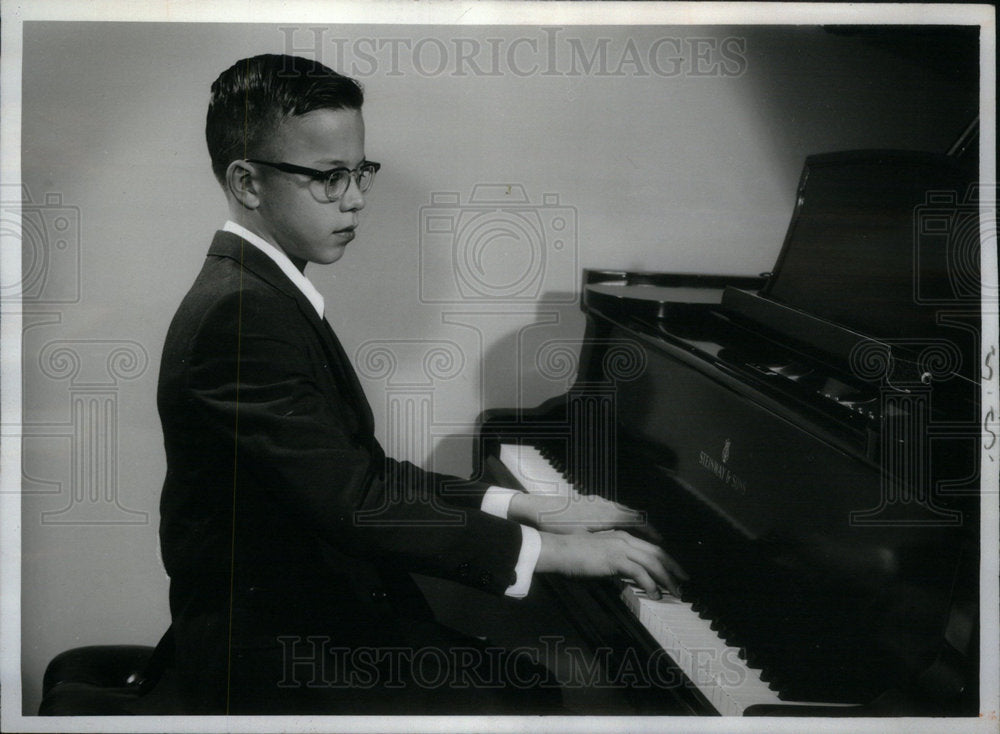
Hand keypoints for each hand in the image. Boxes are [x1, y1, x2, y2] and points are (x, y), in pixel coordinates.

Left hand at [509, 492, 660, 542]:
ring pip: (623, 511)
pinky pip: (613, 509)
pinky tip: (620, 528)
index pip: (638, 521)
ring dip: (635, 523)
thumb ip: (603, 547)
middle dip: (647, 528)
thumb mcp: (583, 541)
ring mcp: (598, 501)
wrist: (537, 508)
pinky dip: (622, 519)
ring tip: (643, 536)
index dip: (651, 532)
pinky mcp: (590, 501)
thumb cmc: (558, 526)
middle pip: (634, 515)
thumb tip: (621, 556)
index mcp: (607, 514)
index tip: (662, 542)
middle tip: (659, 541)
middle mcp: (606, 505)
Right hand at [535, 529, 687, 598]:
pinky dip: (650, 584)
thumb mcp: (598, 558)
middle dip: (674, 568)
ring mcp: (620, 547)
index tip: (675, 572)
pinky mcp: (615, 559)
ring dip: (667, 579)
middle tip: (684, 582)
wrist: (559, 550)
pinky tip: (655, 595)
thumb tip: (624, 577)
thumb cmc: (573, 555)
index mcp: (621, 537)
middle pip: (658, 552)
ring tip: (675, 592)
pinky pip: (640, 572)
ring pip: (653, 562)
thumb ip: (614, 564)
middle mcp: (624, 539)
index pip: (651, 547)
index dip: (666, 560)